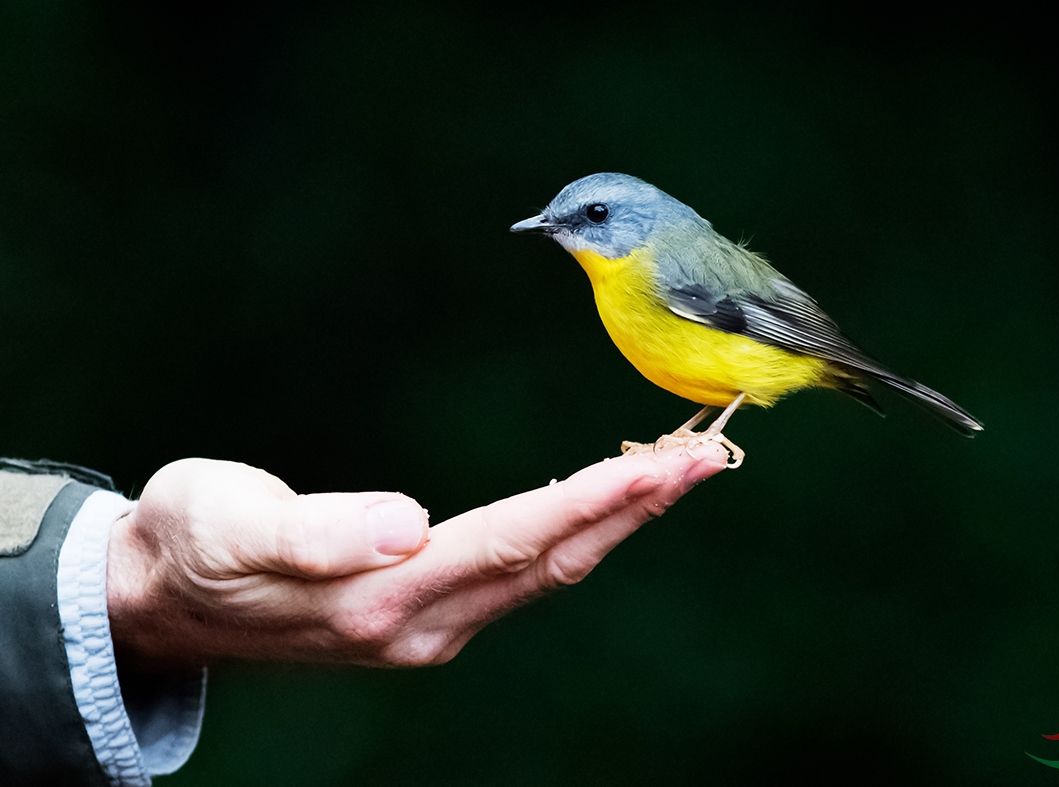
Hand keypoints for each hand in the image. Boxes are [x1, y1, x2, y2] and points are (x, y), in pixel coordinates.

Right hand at [106, 446, 726, 668]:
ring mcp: (429, 624)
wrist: (161, 597)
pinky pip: (521, 572)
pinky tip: (600, 500)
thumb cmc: (189, 545)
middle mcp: (422, 622)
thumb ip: (317, 533)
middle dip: (636, 510)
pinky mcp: (424, 610)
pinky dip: (573, 531)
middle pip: (553, 560)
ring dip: (617, 521)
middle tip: (710, 457)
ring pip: (546, 571)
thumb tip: (408, 528)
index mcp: (381, 597)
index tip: (667, 467)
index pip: (514, 542)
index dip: (594, 503)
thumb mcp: (228, 527)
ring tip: (676, 470)